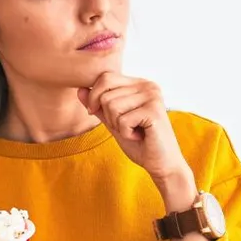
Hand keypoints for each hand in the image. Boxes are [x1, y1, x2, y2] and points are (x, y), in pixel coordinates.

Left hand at [77, 72, 191, 183]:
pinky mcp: (154, 111)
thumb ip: (98, 106)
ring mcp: (153, 96)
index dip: (94, 97)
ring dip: (118, 125)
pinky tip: (140, 136)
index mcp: (139, 83)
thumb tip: (79, 89)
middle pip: (106, 94)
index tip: (96, 112)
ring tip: (135, 130)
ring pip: (112, 106)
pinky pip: (122, 120)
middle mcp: (148, 85)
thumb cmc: (139, 142)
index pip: (105, 77)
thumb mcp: (112, 121)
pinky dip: (126, 133)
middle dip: (109, 116)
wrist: (161, 162)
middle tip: (127, 126)